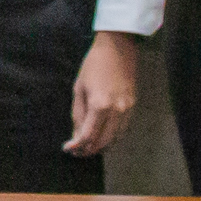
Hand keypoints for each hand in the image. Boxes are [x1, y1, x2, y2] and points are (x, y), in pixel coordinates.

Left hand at [65, 29, 136, 155]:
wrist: (117, 48)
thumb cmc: (93, 65)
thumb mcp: (79, 89)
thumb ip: (78, 115)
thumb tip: (76, 136)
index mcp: (100, 105)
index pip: (88, 136)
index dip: (77, 146)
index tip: (68, 149)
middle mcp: (116, 111)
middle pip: (103, 142)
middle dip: (88, 150)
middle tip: (76, 151)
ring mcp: (127, 109)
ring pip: (115, 139)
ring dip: (101, 146)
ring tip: (87, 147)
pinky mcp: (133, 106)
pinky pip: (123, 130)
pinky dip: (112, 137)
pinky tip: (101, 136)